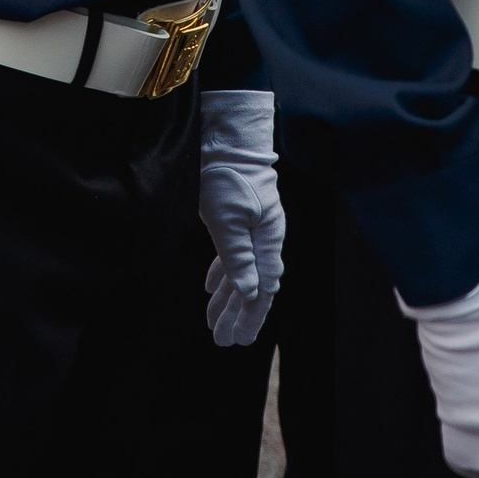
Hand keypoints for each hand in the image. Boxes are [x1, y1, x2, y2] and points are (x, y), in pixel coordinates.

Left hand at [197, 89, 284, 345]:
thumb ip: (238, 257)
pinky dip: (223, 273)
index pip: (263, 289)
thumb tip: (252, 292)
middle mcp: (264, 237)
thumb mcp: (226, 219)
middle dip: (237, 314)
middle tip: (222, 341)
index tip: (237, 341)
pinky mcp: (239, 218)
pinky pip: (233, 254)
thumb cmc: (226, 174)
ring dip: (228, 298)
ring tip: (213, 322)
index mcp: (267, 239)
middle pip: (254, 285)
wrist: (226, 136)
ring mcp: (252, 227)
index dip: (251, 317)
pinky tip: (210, 288)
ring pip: (242, 271)